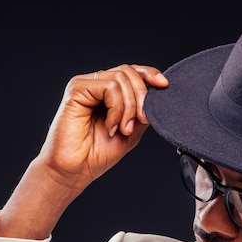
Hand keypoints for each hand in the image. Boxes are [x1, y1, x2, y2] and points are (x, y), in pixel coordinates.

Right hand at [38, 64, 167, 190]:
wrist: (77, 169)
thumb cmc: (98, 153)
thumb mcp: (132, 131)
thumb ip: (142, 111)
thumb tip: (157, 95)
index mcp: (109, 92)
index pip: (132, 72)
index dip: (149, 74)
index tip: (164, 85)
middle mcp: (97, 84)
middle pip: (129, 72)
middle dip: (141, 96)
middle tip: (141, 120)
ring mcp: (86, 85)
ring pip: (121, 78)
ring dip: (129, 107)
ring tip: (122, 129)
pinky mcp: (77, 89)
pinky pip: (109, 87)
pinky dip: (117, 108)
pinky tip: (111, 126)